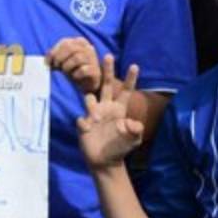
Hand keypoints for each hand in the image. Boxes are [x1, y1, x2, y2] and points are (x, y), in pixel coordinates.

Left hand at [47, 37, 103, 95]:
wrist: (88, 83)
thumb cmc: (74, 69)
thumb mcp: (63, 60)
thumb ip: (55, 56)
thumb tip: (46, 60)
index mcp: (79, 42)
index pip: (65, 42)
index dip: (54, 52)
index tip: (47, 62)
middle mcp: (88, 47)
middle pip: (70, 48)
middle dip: (59, 58)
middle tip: (56, 67)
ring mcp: (93, 59)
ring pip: (77, 58)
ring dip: (67, 66)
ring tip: (66, 72)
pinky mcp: (95, 71)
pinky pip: (84, 70)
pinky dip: (76, 74)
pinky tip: (74, 76)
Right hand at [76, 55, 143, 170]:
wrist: (104, 161)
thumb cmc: (120, 148)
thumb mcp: (133, 140)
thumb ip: (135, 130)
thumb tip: (134, 123)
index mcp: (119, 110)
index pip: (125, 91)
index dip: (130, 79)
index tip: (134, 65)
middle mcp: (106, 108)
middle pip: (106, 85)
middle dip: (107, 70)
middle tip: (108, 55)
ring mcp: (93, 115)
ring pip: (89, 98)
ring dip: (90, 101)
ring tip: (94, 116)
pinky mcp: (83, 124)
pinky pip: (81, 119)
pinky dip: (84, 123)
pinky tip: (87, 131)